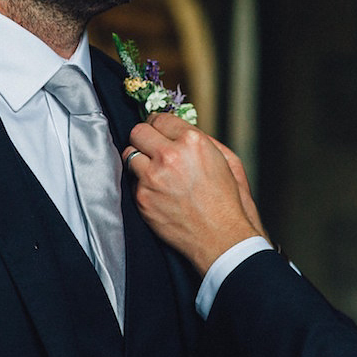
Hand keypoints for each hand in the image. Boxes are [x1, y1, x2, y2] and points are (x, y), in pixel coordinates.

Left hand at [126, 114, 265, 274]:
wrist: (221, 237)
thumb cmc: (227, 201)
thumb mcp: (227, 160)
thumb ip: (202, 140)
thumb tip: (180, 131)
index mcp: (193, 142)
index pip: (160, 119)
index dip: (159, 125)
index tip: (158, 131)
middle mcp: (170, 156)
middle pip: (138, 131)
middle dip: (145, 138)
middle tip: (151, 147)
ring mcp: (152, 178)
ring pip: (129, 154)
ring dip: (139, 160)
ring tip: (152, 170)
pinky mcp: (142, 198)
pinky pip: (131, 181)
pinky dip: (141, 184)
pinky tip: (157, 191)